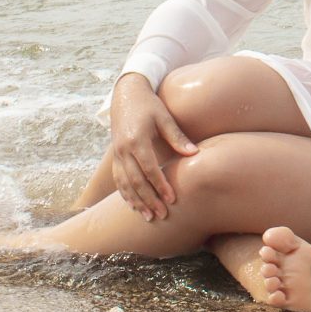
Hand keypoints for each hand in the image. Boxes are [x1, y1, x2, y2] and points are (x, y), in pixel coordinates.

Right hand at [103, 74, 195, 221]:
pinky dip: (126, 194)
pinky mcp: (115, 156)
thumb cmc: (149, 105)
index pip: (149, 168)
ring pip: (125, 184)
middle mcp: (123, 149)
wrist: (126, 94)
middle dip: (149, 200)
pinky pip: (119, 179)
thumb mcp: (164, 117)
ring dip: (136, 202)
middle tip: (162, 215)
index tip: (172, 198)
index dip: (160, 185)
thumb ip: (177, 137)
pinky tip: (134, 206)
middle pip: (136, 181)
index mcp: (137, 140)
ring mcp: (117, 154)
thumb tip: (195, 153)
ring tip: (149, 217)